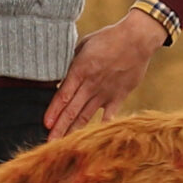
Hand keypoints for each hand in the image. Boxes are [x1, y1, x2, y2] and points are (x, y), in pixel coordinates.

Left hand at [45, 12, 167, 136]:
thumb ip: (71, 61)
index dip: (54, 110)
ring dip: (75, 130)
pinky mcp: (119, 96)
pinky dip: (102, 126)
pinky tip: (95, 139)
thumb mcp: (84, 44)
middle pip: (72, 110)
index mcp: (81, 70)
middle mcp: (92, 84)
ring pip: (87, 115)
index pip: (64, 95)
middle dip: (60, 128)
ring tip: (65, 144)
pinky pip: (109, 115)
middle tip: (50, 143)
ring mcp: (106, 92)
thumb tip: (60, 74)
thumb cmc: (108, 38)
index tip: (46, 124)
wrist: (137, 39)